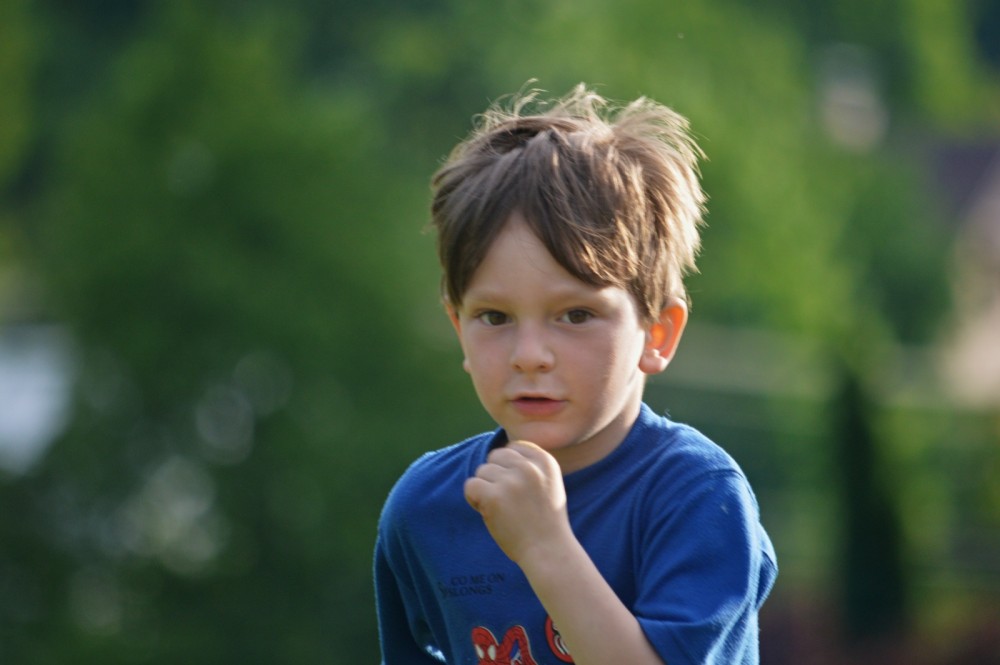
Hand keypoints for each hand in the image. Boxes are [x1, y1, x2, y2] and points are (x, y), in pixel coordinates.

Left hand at [464, 440, 572, 564]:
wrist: (548, 551)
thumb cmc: (545, 522)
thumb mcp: (548, 484)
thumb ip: (529, 466)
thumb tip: (498, 453)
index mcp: (545, 461)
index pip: (514, 447)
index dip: (509, 467)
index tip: (518, 489)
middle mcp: (528, 467)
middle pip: (495, 456)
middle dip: (495, 476)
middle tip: (507, 501)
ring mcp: (511, 481)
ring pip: (481, 471)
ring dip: (485, 490)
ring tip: (502, 510)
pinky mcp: (494, 496)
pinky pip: (470, 485)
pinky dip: (474, 499)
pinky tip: (489, 513)